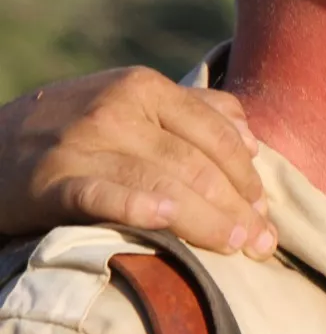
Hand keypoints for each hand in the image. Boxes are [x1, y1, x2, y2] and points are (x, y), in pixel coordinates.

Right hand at [0, 68, 276, 257]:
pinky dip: (135, 206)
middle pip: (195, 163)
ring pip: (162, 182)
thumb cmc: (73, 130)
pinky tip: (164, 220)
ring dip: (206, 218)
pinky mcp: (50, 180)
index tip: (266, 211)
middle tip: (263, 243)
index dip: (246, 175)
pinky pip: (100, 194)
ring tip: (237, 246)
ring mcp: (83, 142)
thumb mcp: (129, 103)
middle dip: (236, 206)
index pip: (215, 134)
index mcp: (145, 87)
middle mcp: (117, 108)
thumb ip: (193, 111)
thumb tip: (251, 137)